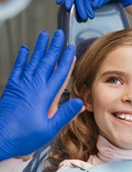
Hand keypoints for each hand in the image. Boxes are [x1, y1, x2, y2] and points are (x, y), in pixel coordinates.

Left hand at [0, 30, 83, 160]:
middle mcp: (34, 86)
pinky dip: (21, 58)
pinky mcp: (12, 87)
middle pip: (47, 62)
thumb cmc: (24, 136)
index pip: (60, 73)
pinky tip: (24, 50)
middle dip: (54, 47)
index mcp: (45, 96)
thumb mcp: (49, 130)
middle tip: (59, 34)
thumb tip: (79, 103)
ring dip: (39, 48)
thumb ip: (65, 115)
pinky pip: (18, 68)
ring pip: (33, 61)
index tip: (71, 49)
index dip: (67, 60)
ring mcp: (22, 85)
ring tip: (44, 36)